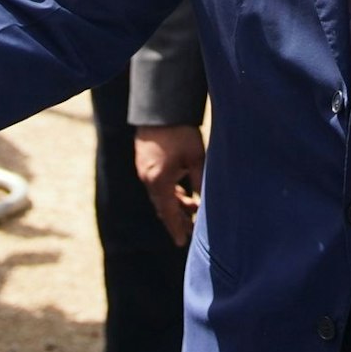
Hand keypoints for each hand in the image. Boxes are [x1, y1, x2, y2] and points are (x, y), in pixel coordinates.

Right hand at [136, 125, 204, 244]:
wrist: (161, 108)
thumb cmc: (181, 133)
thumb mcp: (196, 159)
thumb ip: (200, 183)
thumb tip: (206, 204)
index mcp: (159, 182)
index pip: (168, 213)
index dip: (176, 228)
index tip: (181, 243)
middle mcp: (147, 178)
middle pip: (163, 206)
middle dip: (177, 218)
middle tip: (190, 229)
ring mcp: (143, 169)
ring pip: (159, 194)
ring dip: (174, 203)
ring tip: (192, 207)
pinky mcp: (144, 160)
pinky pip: (155, 183)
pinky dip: (168, 190)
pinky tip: (180, 189)